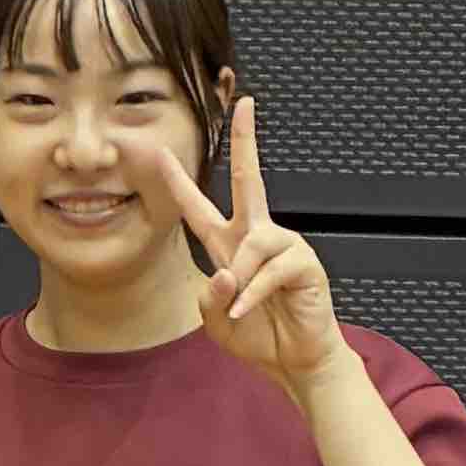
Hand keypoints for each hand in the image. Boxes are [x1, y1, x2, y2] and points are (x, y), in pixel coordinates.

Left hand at [126, 98, 343, 397]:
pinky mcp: (305, 263)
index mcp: (229, 246)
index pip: (198, 208)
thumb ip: (210, 295)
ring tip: (242, 307)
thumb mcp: (215, 319)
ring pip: (253, 244)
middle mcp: (256, 238)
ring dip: (241, 279)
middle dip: (246, 140)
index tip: (160, 153)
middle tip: (243, 104)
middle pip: (251, 179)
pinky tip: (250, 310)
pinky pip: (271, 270)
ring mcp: (284, 246)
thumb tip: (228, 271)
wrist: (294, 362)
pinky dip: (255, 294)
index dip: (178, 182)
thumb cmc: (258, 336)